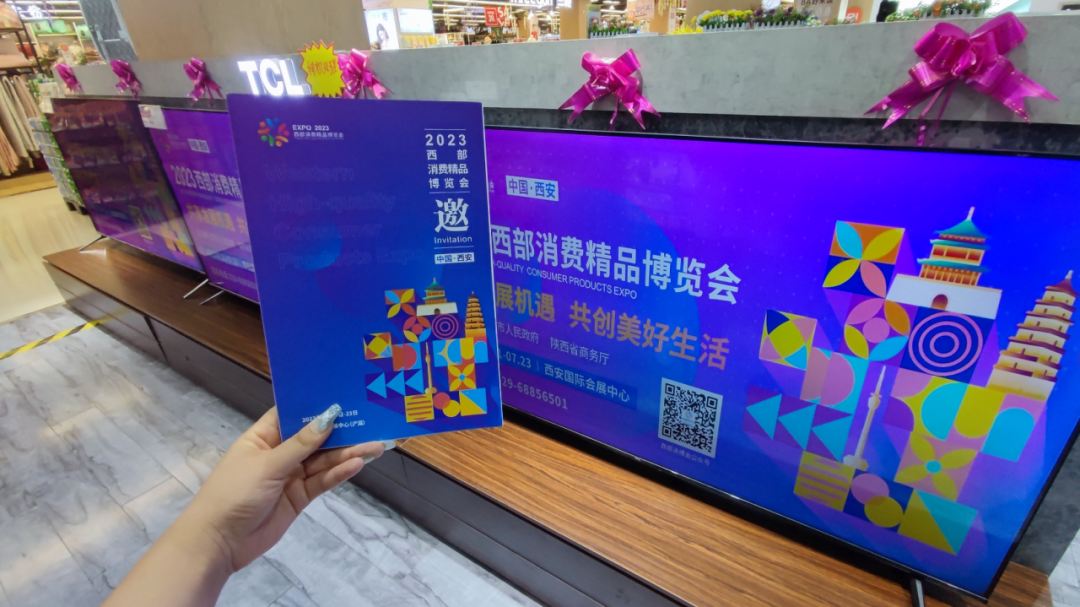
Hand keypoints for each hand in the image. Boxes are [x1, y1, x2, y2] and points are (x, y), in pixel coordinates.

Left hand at [171, 405, 390, 572]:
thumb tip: (328, 416)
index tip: (344, 394)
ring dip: (346, 454)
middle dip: (340, 432)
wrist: (218, 542)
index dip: (316, 405)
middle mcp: (278, 453)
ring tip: (374, 447)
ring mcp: (290, 476)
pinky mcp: (298, 497)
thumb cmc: (234, 493)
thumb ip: (300, 444)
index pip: (292, 414)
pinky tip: (357, 465)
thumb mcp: (267, 464)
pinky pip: (321, 481)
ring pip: (322, 460)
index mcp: (262, 437)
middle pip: (314, 438)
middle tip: (371, 423)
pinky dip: (338, 474)